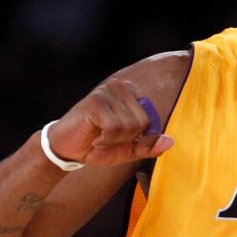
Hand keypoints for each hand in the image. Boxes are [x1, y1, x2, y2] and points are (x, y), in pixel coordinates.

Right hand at [46, 77, 172, 166]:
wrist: (67, 149)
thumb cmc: (97, 145)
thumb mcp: (128, 150)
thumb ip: (149, 146)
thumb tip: (170, 142)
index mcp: (133, 93)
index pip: (152, 120)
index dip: (139, 137)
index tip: (122, 139)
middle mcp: (121, 87)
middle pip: (143, 122)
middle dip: (127, 138)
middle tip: (108, 138)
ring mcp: (108, 91)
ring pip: (130, 126)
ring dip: (114, 140)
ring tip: (100, 136)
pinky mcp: (96, 102)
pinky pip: (115, 127)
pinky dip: (106, 140)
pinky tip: (94, 137)